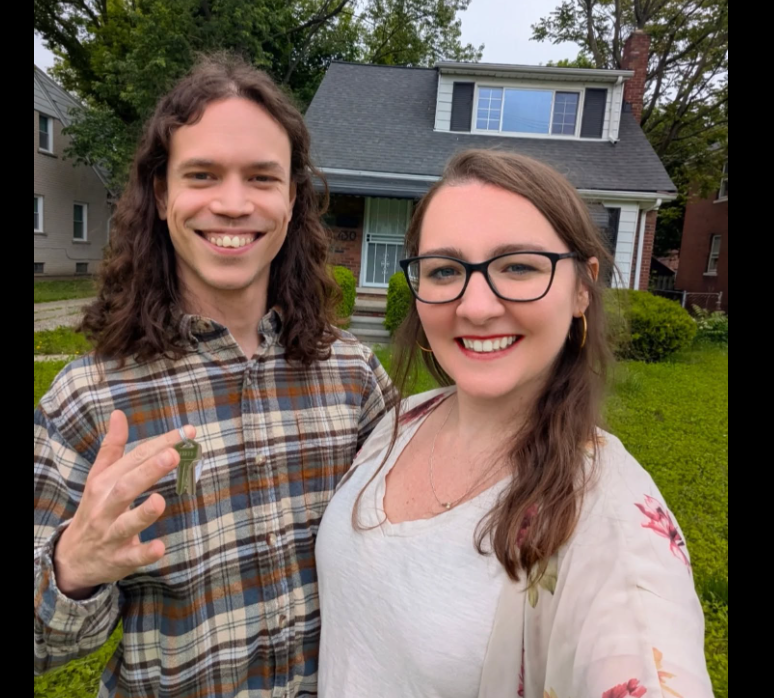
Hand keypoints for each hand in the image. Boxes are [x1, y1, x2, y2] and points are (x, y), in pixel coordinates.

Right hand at [54, 411, 194, 598]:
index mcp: (104, 483)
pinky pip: (132, 557)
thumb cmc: (95, 509)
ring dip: (143, 513)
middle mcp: (105, 507)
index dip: (161, 444)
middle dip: (149, 471)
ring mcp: (111, 534)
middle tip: (174, 455)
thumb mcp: (98, 478)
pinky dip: (145, 553)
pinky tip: (160, 547)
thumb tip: (118, 414)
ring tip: (160, 500)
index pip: (134, 459)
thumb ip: (112, 448)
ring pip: (126, 523)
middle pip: (126, 487)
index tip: (187, 433)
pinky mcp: (119, 559)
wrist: (72, 558)